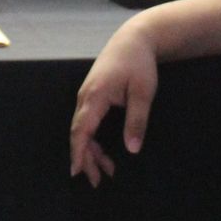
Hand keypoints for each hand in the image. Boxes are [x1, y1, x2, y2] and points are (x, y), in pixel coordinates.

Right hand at [70, 20, 159, 186]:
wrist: (133, 39)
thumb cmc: (139, 64)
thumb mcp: (143, 92)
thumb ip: (137, 120)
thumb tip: (132, 149)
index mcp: (95, 96)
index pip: (82, 130)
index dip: (78, 152)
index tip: (76, 172)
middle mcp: (85, 97)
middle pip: (79, 133)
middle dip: (86, 158)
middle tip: (98, 181)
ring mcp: (87, 96)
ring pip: (83, 129)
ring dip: (91, 150)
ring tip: (105, 171)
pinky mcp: (92, 96)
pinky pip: (87, 121)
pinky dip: (93, 139)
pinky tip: (103, 151)